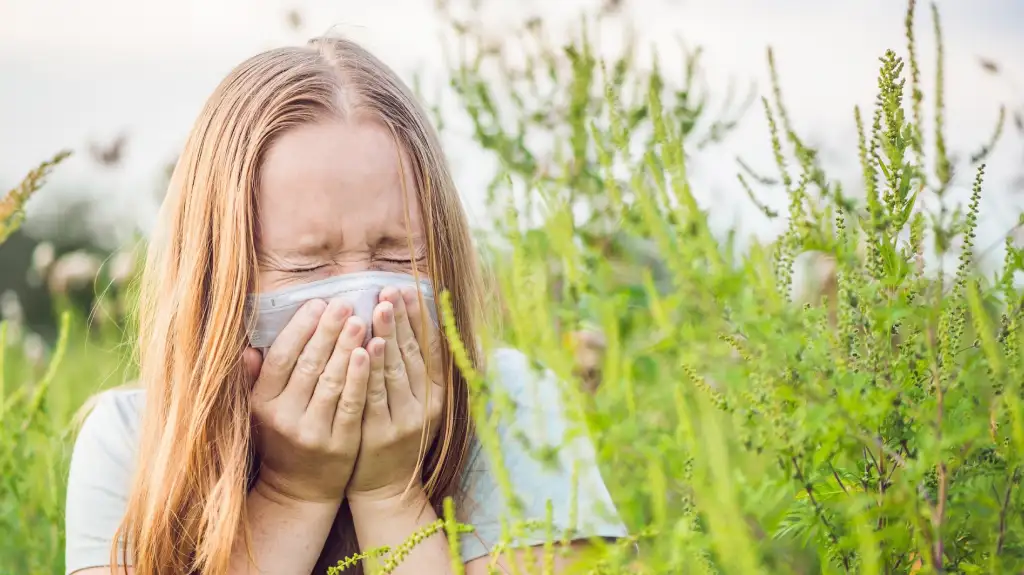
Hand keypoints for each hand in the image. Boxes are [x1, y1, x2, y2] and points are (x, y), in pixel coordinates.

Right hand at [245, 298, 370, 503]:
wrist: (299, 490)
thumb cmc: (281, 440)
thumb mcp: (259, 412)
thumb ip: (255, 380)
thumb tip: (247, 348)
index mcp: (263, 404)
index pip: (280, 358)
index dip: (299, 329)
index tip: (317, 302)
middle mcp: (285, 418)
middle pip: (308, 365)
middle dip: (327, 330)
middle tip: (344, 302)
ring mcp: (313, 432)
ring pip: (331, 381)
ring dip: (346, 347)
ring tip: (360, 320)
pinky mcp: (340, 443)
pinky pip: (351, 404)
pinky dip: (360, 377)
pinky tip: (370, 352)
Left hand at [345, 286, 443, 500]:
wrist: (386, 490)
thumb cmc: (400, 439)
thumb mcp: (421, 407)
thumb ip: (422, 371)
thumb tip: (427, 324)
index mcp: (438, 397)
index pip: (430, 349)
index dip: (420, 319)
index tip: (409, 290)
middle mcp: (425, 408)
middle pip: (412, 355)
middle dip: (402, 319)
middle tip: (390, 290)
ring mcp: (403, 422)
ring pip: (395, 371)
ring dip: (388, 336)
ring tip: (380, 307)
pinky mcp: (378, 435)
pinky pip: (373, 396)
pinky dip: (371, 370)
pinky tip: (365, 347)